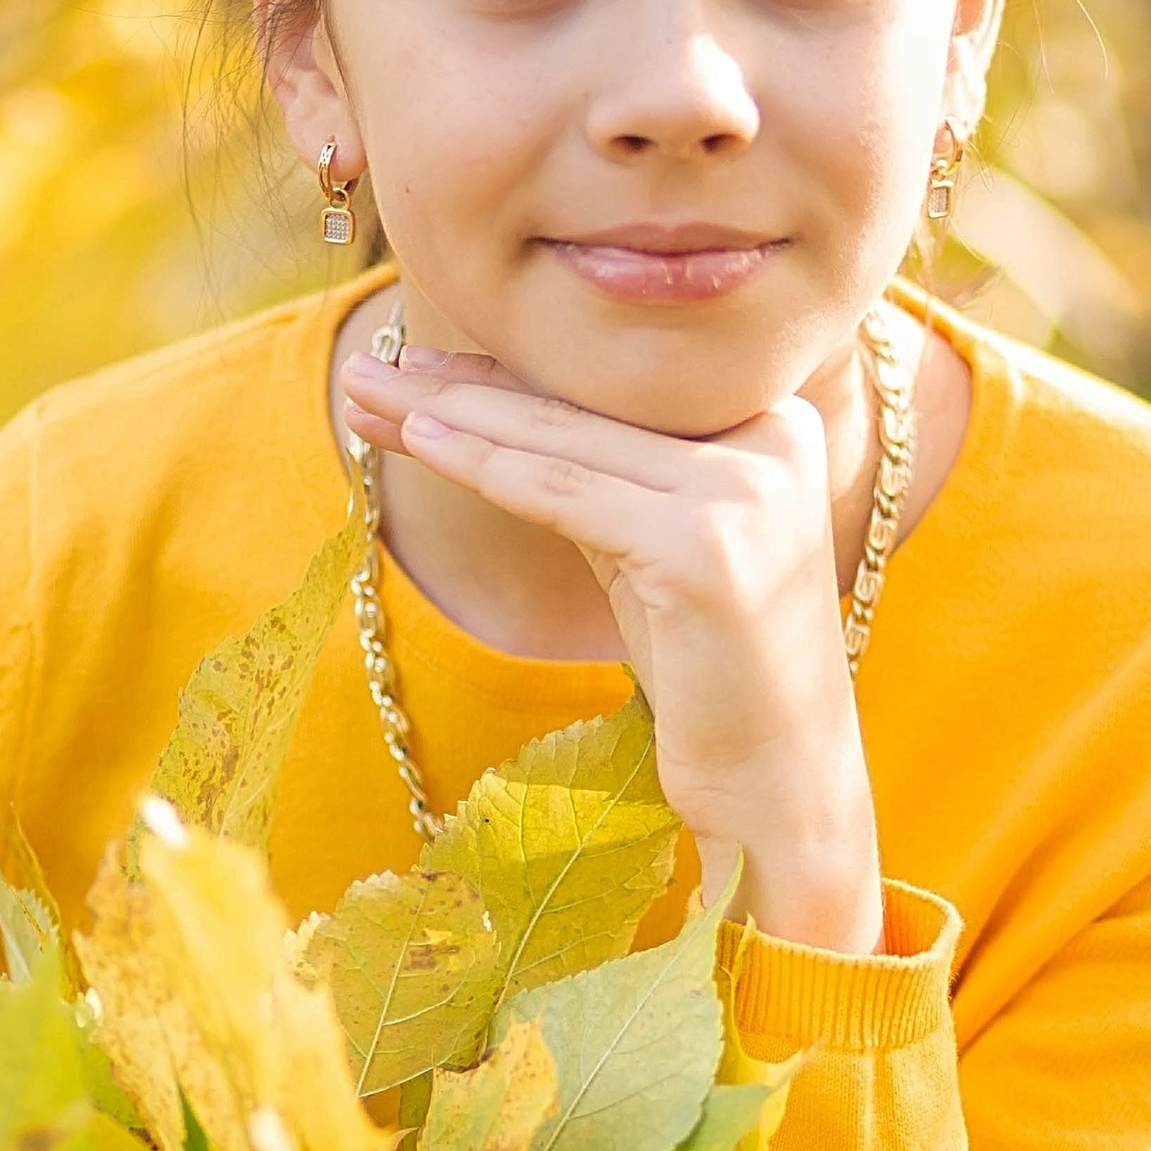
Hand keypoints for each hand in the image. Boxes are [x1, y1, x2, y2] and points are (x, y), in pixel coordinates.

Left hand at [340, 342, 884, 955]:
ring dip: (450, 417)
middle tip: (365, 371)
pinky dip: (484, 469)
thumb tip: (476, 412)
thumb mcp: (653, 550)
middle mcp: (775, 437)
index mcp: (777, 423)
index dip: (507, 373)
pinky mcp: (707, 547)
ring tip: (366, 398)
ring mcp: (747, 488)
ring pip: (563, 443)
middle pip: (585, 405)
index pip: (612, 388)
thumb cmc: (712, 673)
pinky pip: (566, 497)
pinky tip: (421, 444)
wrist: (785, 784)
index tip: (416, 366)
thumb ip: (601, 477)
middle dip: (462, 388)